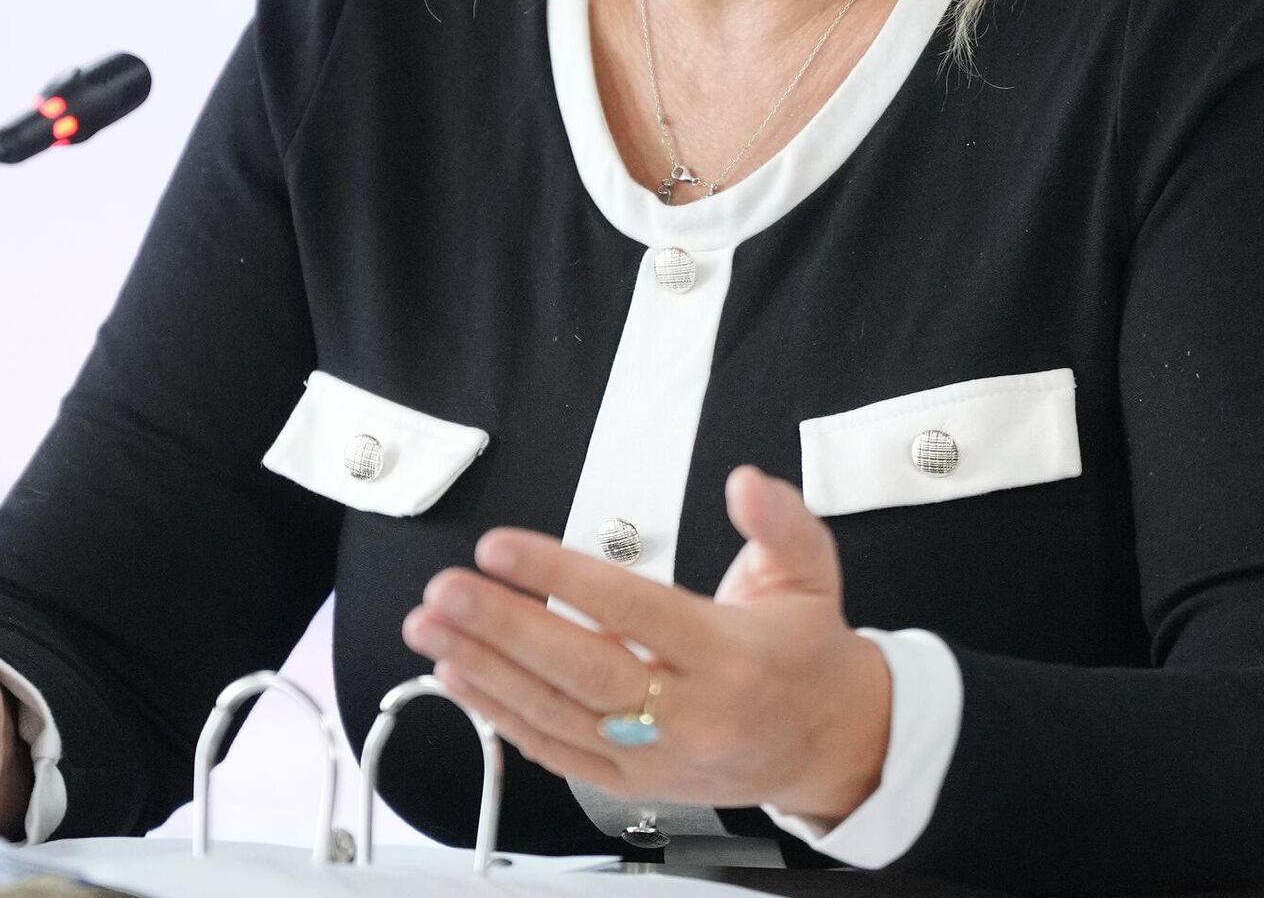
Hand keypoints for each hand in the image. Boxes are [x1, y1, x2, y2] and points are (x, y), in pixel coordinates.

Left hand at [401, 466, 890, 825]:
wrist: (834, 746)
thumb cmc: (808, 651)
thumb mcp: (811, 569)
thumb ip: (778, 519)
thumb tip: (745, 482)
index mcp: (729, 655)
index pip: (632, 610)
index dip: (561, 577)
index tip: (501, 547)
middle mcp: (690, 713)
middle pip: (582, 670)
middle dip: (503, 628)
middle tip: (444, 590)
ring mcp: (657, 756)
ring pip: (557, 715)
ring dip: (484, 670)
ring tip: (428, 627)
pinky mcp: (635, 782)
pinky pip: (558, 752)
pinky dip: (502, 717)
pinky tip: (460, 677)